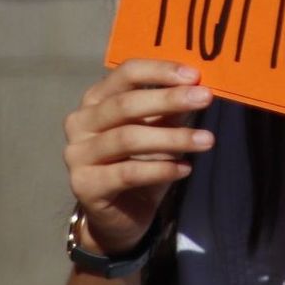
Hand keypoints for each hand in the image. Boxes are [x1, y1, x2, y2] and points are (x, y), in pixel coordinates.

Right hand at [62, 58, 214, 256]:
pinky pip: (127, 172)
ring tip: (207, 140)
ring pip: (128, 138)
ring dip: (173, 137)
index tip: (195, 75)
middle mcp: (80, 123)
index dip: (160, 70)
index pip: (125, 73)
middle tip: (206, 98)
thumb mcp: (159, 129)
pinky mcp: (84, 185)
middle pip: (125, 104)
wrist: (120, 214)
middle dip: (169, 99)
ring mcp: (77, 154)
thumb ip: (171, 108)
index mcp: (96, 99)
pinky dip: (161, 169)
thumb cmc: (140, 161)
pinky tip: (185, 169)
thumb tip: (199, 86)